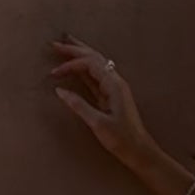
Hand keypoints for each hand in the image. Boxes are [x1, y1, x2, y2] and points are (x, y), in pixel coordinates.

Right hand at [50, 34, 150, 168]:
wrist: (140, 151)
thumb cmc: (122, 139)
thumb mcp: (98, 123)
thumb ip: (78, 105)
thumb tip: (60, 90)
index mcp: (114, 85)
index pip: (90, 64)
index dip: (70, 65)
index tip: (54, 74)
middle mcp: (115, 82)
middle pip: (93, 58)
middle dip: (74, 49)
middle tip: (56, 43)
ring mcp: (113, 88)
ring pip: (95, 65)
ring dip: (79, 56)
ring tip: (64, 48)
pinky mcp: (111, 97)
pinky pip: (95, 78)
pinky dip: (83, 70)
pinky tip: (75, 69)